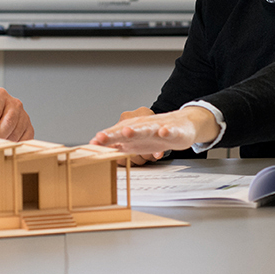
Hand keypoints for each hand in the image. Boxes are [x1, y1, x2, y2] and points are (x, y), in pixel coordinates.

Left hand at [90, 106, 218, 157]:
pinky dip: (167, 131)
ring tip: (127, 132)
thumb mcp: (135, 142)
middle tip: (101, 137)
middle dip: (113, 134)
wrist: (182, 124)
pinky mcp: (174, 131)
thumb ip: (118, 144)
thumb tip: (96, 149)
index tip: (92, 144)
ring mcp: (158, 128)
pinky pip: (170, 131)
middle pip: (126, 130)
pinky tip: (164, 132)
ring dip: (137, 130)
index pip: (115, 134)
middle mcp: (142, 127)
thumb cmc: (155, 134)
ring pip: (146, 129)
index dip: (104, 139)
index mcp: (133, 130)